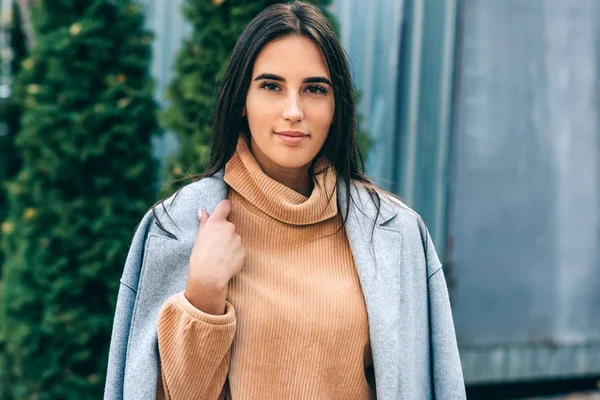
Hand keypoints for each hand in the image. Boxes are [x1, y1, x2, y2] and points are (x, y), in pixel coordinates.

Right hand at [184, 200, 244, 314]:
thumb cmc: (200, 256)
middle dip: (224, 233)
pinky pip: (239, 250)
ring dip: (230, 244)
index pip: (225, 205)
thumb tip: (202, 211)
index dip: (225, 206)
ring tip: (219, 256)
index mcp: (217, 222)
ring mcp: (238, 239)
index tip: (224, 210)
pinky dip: (234, 255)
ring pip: (235, 239)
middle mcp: (230, 228)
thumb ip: (203, 222)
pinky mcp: (244, 251)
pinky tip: (226, 262)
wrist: (209, 276)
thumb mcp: (199, 237)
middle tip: (215, 245)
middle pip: (229, 226)